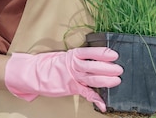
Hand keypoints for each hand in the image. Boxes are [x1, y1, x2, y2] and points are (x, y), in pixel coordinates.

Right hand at [4, 47, 122, 111]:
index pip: (91, 52)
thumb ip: (83, 57)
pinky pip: (85, 93)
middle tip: (119, 69)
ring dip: (105, 81)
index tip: (114, 55)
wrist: (36, 73)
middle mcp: (74, 65)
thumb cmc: (55, 63)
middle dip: (107, 68)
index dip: (103, 53)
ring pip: (91, 79)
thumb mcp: (68, 55)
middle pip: (93, 66)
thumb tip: (102, 56)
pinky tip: (103, 104)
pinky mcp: (71, 88)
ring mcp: (72, 77)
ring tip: (116, 81)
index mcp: (74, 54)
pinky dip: (95, 99)